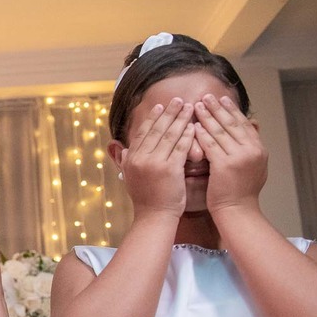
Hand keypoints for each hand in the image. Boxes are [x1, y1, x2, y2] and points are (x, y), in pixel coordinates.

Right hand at [119, 97, 195, 217]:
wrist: (154, 216)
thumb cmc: (146, 198)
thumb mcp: (130, 178)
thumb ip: (126, 161)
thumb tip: (121, 149)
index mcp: (131, 159)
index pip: (142, 133)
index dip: (152, 118)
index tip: (160, 106)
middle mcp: (140, 158)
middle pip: (156, 130)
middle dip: (168, 113)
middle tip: (178, 99)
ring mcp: (154, 163)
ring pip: (169, 136)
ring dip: (180, 119)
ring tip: (189, 107)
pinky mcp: (169, 169)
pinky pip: (180, 148)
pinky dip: (188, 136)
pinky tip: (194, 126)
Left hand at [193, 94, 266, 217]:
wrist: (238, 210)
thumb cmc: (240, 190)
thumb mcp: (253, 165)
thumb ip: (250, 145)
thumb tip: (254, 124)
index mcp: (259, 148)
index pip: (243, 124)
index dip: (231, 110)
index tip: (221, 99)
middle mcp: (252, 150)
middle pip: (231, 124)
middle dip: (217, 108)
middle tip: (206, 96)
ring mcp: (239, 158)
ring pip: (219, 132)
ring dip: (206, 117)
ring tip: (196, 106)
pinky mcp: (225, 166)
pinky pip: (210, 146)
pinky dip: (201, 135)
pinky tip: (192, 126)